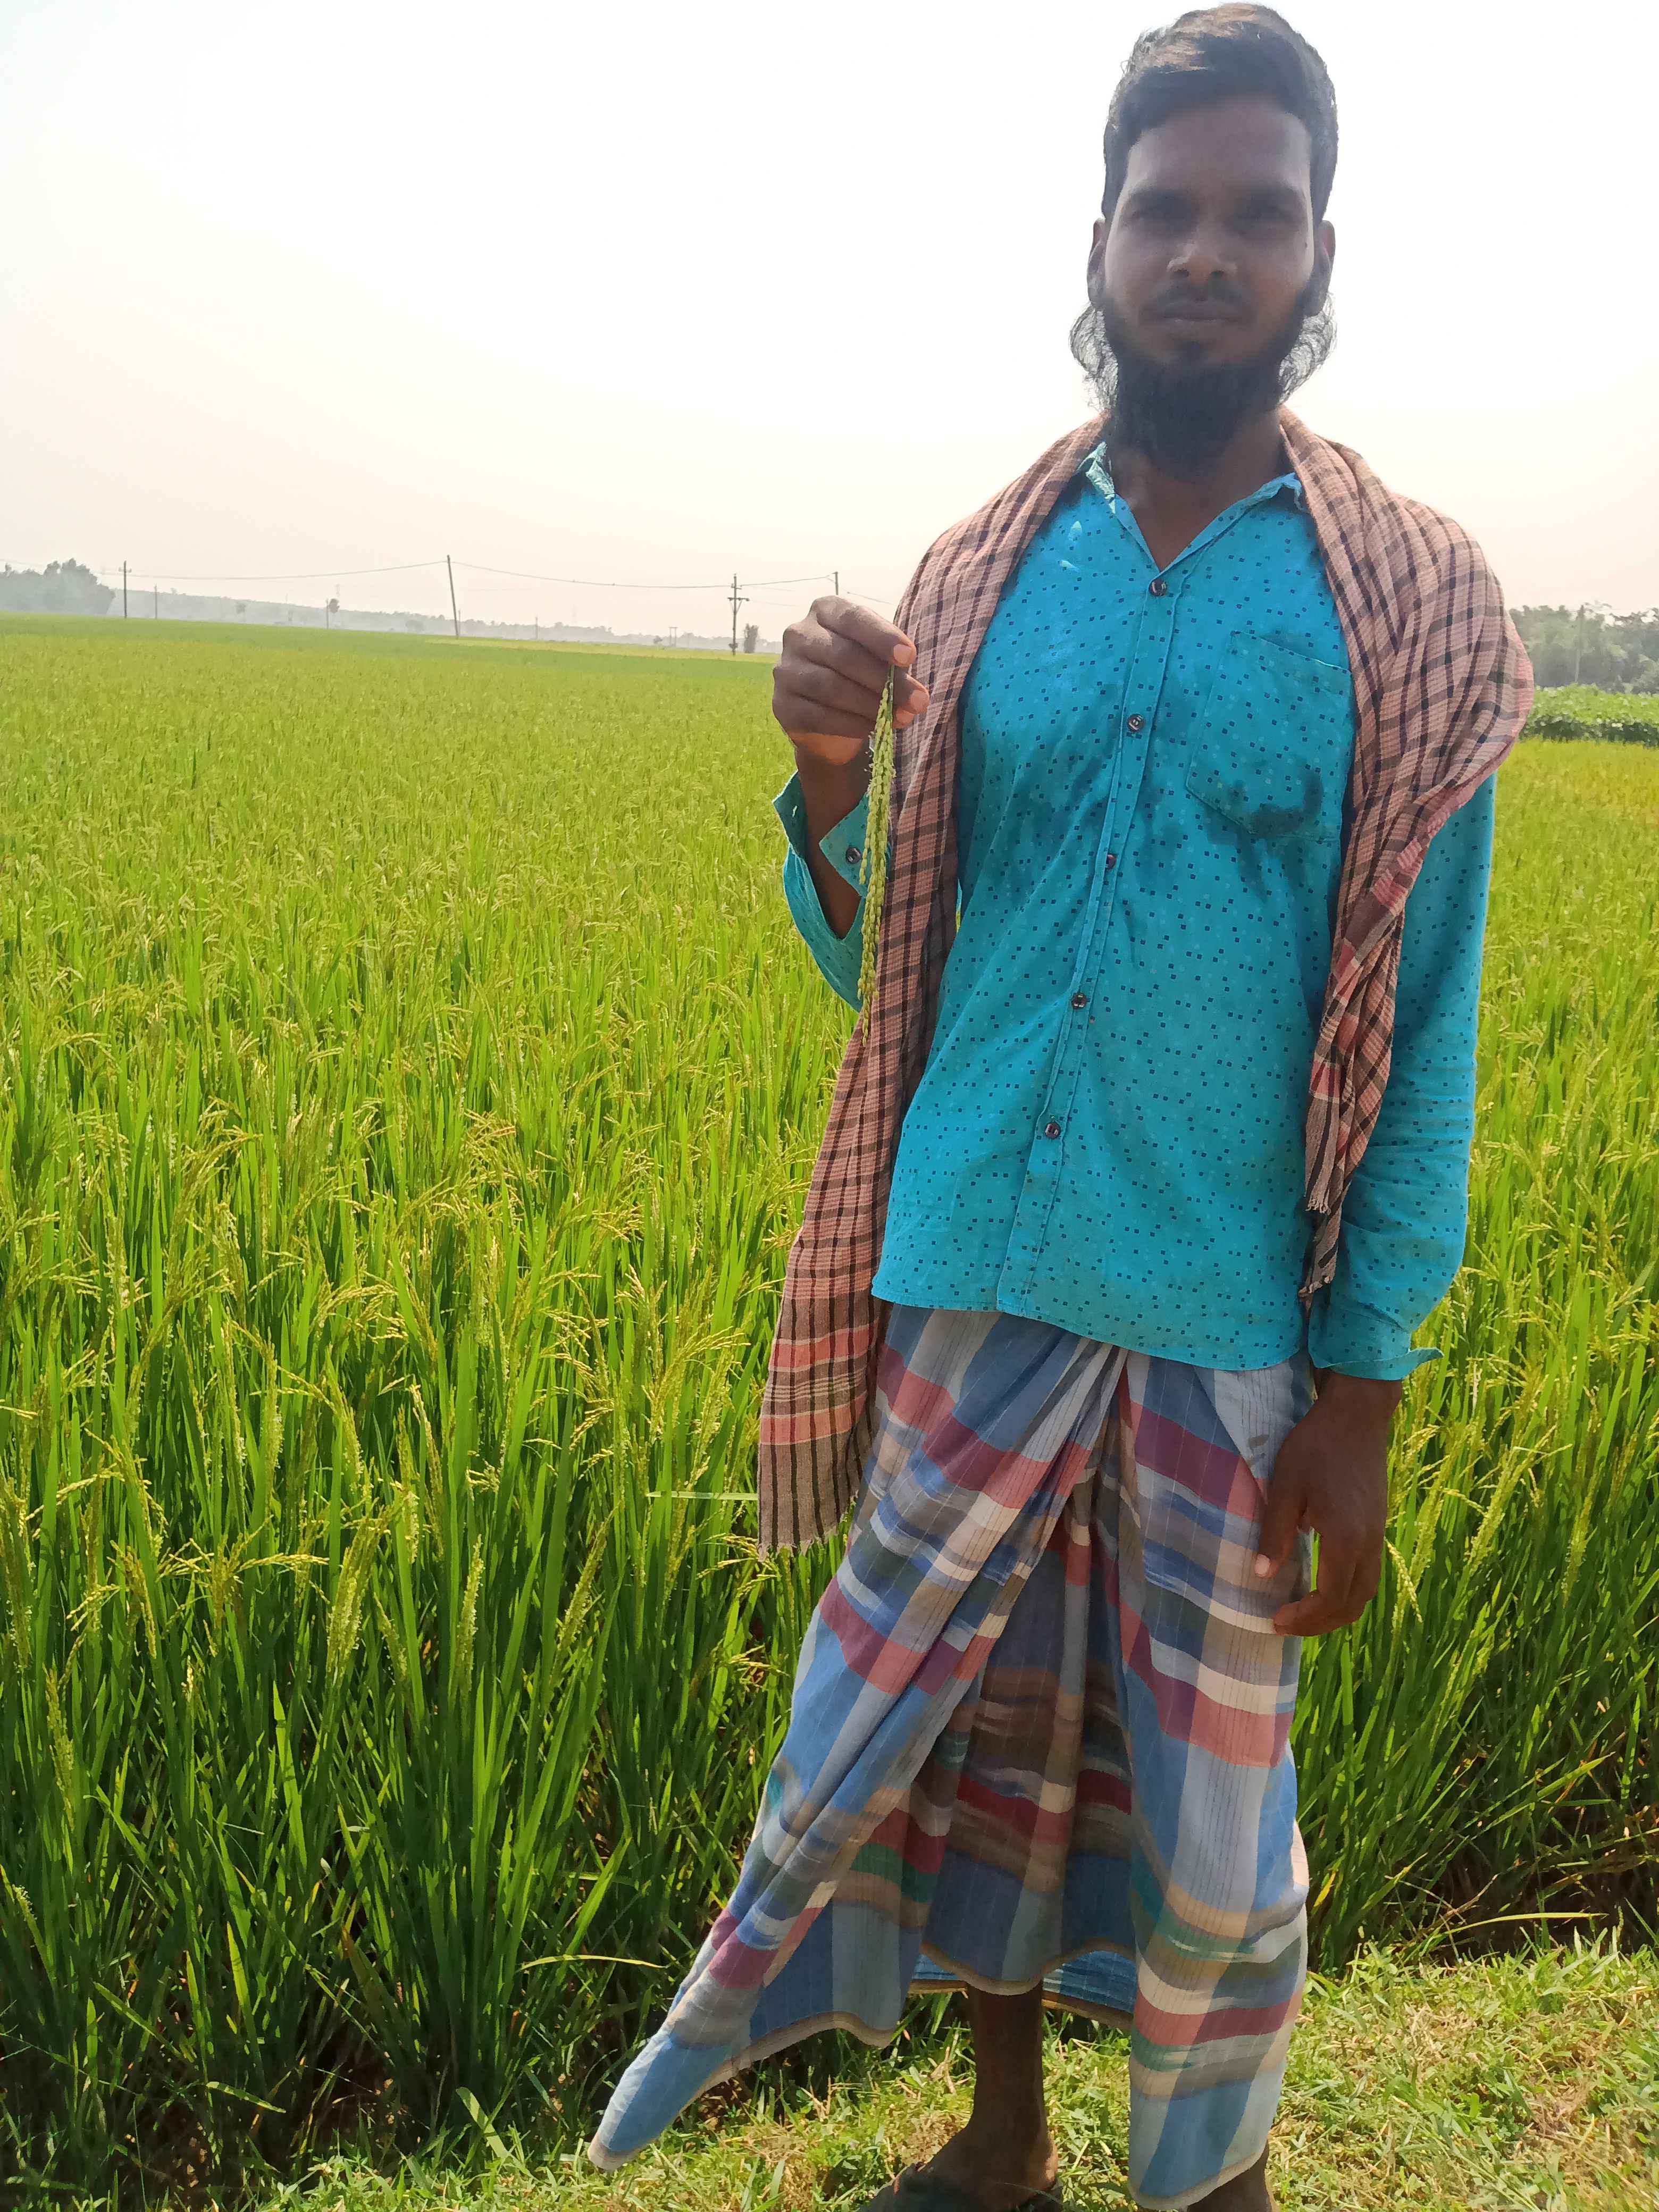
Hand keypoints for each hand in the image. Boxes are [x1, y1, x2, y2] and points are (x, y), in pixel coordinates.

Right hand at [772, 598, 929, 771]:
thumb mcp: (881, 661)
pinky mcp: (782, 704)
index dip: (882, 638)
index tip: (909, 657)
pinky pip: (818, 716)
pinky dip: (850, 725)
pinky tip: (872, 729)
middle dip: (884, 681)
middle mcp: (798, 634)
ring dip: (870, 706)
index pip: (853, 618)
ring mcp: (785, 669)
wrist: (828, 716)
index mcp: (825, 611)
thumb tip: (914, 698)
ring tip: (898, 719)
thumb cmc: (859, 674)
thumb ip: (895, 670)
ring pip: (830, 687)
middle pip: (843, 655)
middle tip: (917, 702)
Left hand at [1252, 1369, 1400, 1635]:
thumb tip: (1262, 1575)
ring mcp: (1378, 1534)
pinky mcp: (1378, 1524)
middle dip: (1320, 1623)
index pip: (1331, 1599)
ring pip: (1365, 1591)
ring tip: (1304, 1612)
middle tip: (1285, 1623)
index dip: (1305, 1618)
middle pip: (1353, 1604)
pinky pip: (1368, 1573)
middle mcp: (1369, 1543)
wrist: (1356, 1415)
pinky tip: (1323, 1584)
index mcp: (1345, 1538)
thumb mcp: (1285, 1486)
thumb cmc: (1315, 1446)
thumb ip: (1275, 1534)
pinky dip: (1347, 1591)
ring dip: (1336, 1610)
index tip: (1275, 1619)